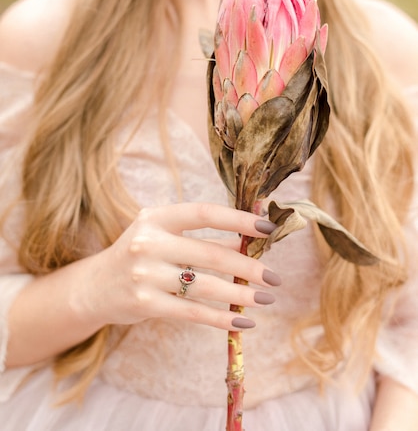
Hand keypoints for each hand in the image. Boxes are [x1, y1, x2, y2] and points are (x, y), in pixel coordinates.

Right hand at [82, 202, 280, 330]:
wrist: (95, 287)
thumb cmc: (139, 255)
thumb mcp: (163, 235)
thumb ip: (201, 237)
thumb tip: (248, 240)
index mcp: (156, 218)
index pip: (204, 214)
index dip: (238, 220)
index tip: (268, 228)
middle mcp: (149, 242)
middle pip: (209, 254)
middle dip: (248, 266)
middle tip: (275, 278)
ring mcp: (145, 274)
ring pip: (205, 286)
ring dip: (241, 294)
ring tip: (266, 299)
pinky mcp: (145, 304)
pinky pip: (192, 312)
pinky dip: (221, 318)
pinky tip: (243, 321)